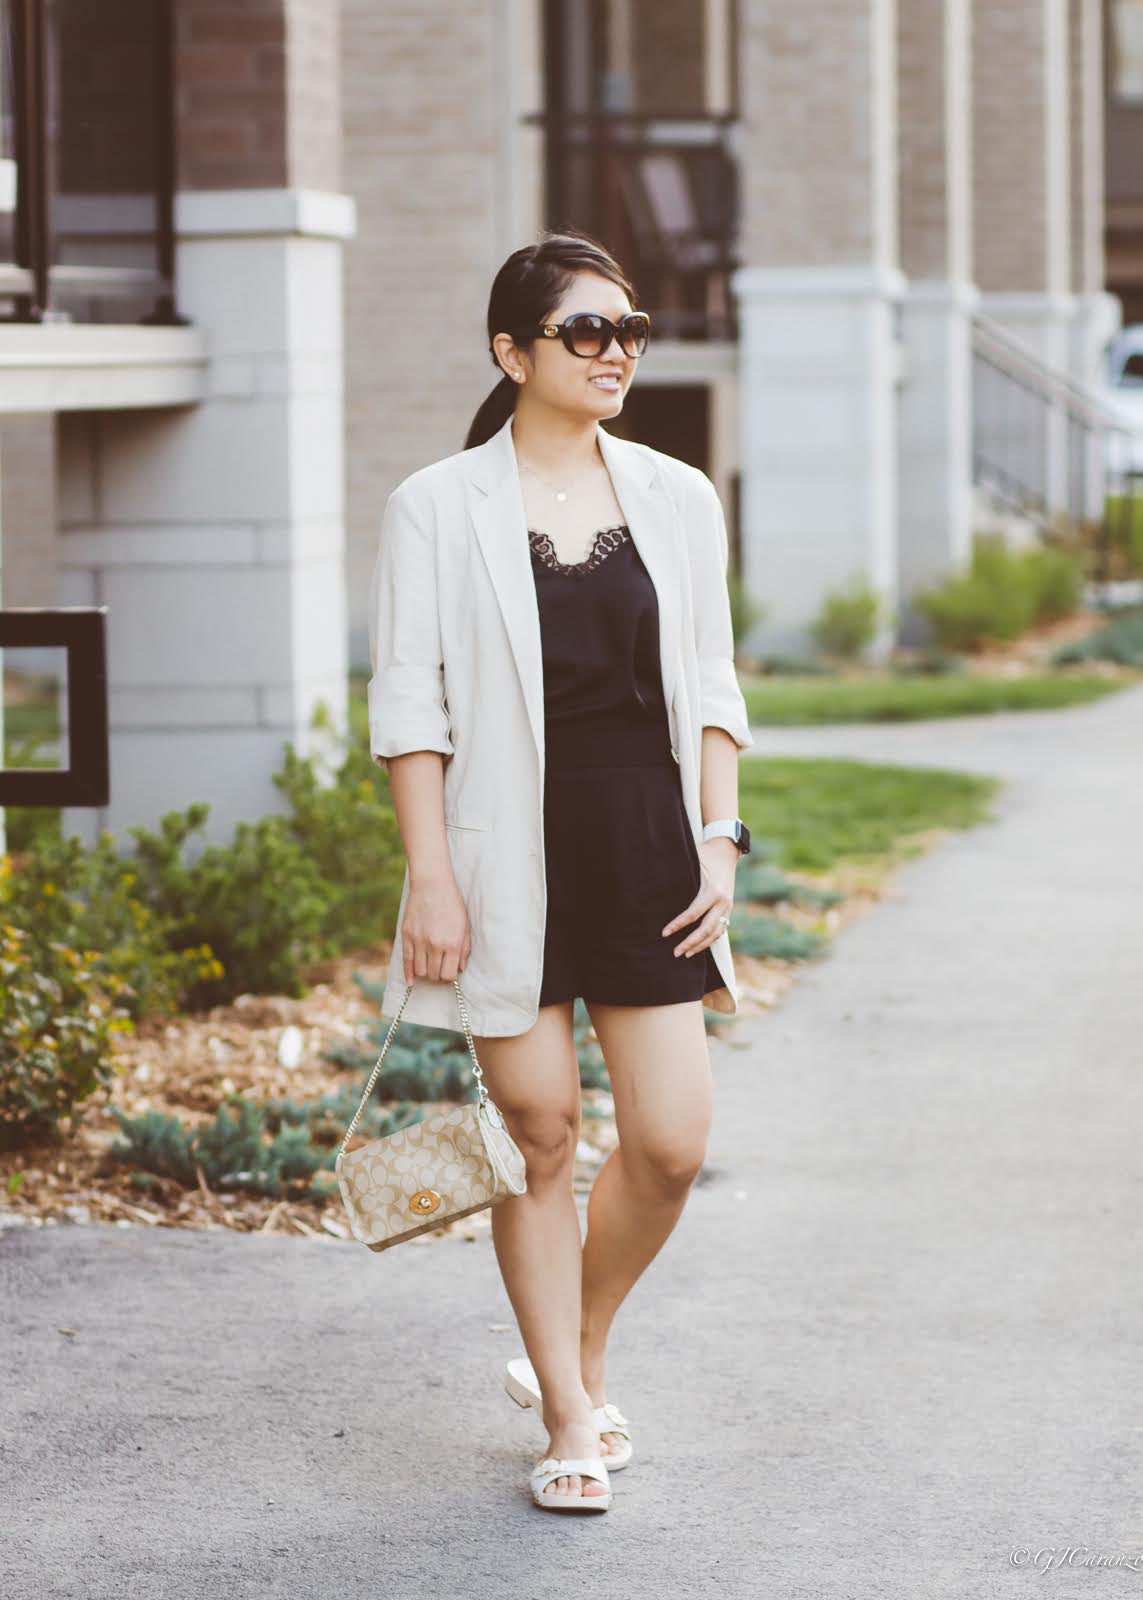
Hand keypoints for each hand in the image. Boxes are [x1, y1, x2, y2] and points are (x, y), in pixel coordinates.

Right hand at [402, 872, 471, 981]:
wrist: (432, 885)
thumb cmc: (452, 904)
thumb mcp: (465, 925)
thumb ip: (464, 949)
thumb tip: (460, 969)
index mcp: (452, 943)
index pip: (449, 975)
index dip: (450, 978)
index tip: (450, 973)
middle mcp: (435, 945)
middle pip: (434, 975)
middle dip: (438, 976)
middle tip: (440, 969)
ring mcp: (419, 941)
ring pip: (420, 971)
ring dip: (425, 973)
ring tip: (429, 967)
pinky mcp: (407, 935)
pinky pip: (406, 961)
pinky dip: (409, 974)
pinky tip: (411, 981)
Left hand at [661, 837, 738, 958]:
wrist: (726, 850)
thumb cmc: (705, 855)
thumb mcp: (693, 862)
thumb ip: (680, 876)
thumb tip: (656, 885)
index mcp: (713, 891)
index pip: (693, 913)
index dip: (678, 925)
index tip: (665, 933)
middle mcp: (723, 901)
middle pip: (706, 929)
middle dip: (690, 943)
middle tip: (676, 952)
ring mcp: (728, 906)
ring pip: (716, 933)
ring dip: (701, 945)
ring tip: (686, 954)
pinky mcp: (729, 909)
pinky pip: (721, 929)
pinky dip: (710, 940)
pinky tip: (699, 946)